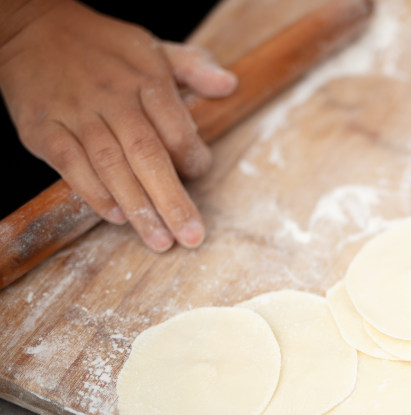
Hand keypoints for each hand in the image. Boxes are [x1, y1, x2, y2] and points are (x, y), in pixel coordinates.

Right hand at [0, 0, 236, 250]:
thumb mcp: (152, 46)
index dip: (193, 158)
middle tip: (191, 237)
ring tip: (160, 240)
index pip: (177, 129)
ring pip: (111, 167)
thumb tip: (229, 85)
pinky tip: (117, 217)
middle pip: (148, 156)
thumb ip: (193, 67)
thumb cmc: (102, 46)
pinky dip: (95, 194)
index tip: (200, 174)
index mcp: (146, 81)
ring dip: (139, 208)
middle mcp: (114, 100)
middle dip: (172, 201)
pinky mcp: (44, 129)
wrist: (31, 28)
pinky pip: (72, 166)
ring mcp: (77, 116)